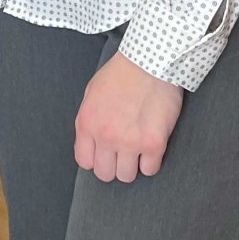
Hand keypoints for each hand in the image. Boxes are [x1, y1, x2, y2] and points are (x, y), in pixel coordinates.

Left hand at [74, 53, 183, 182]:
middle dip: (113, 165)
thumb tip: (92, 143)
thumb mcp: (92, 94)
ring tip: (138, 149)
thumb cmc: (120, 74)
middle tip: (122, 153)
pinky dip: (151, 162)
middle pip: (105, 173)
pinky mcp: (154, 144)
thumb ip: (90, 121)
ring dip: (133, 165)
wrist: (148, 63)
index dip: (96, 159)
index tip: (104, 153)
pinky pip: (150, 170)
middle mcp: (105, 136)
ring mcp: (130, 142)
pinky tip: (151, 146)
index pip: (85, 162)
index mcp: (87, 123)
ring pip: (127, 176)